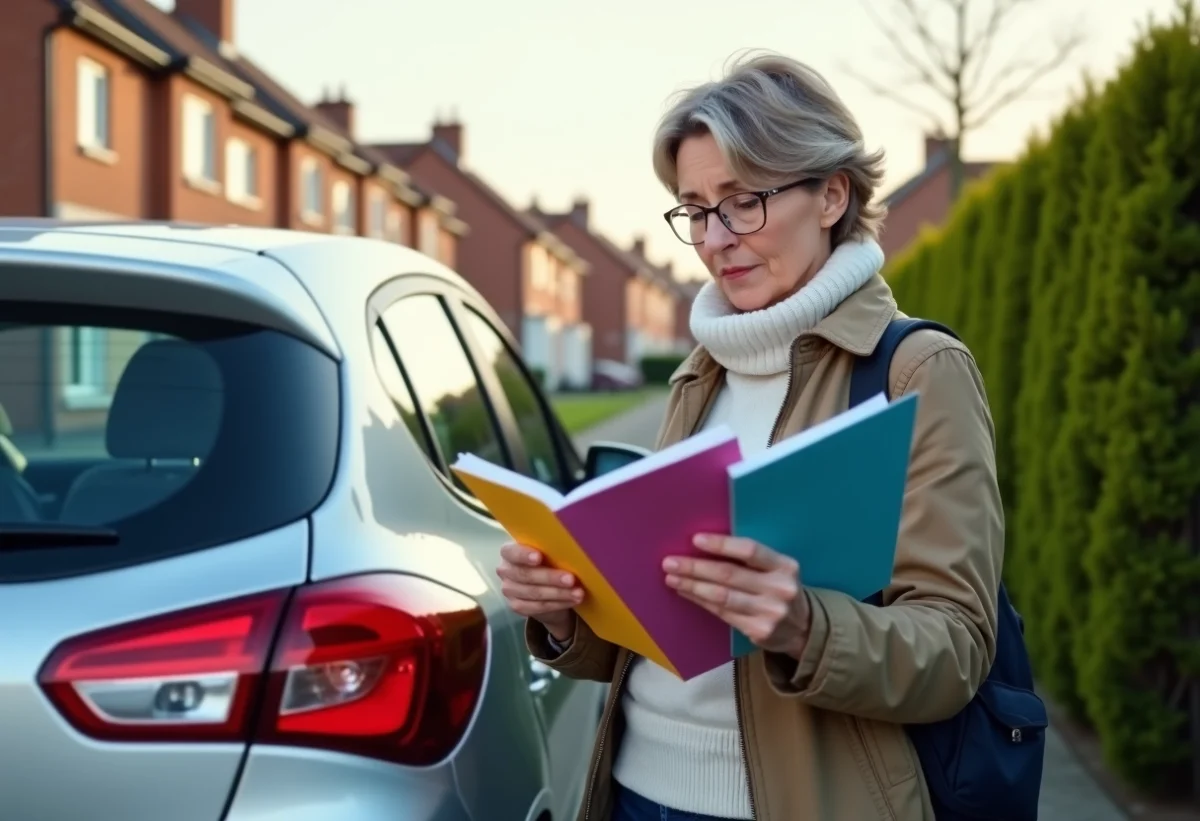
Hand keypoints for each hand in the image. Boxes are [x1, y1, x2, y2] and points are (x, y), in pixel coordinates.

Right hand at [496, 542, 581, 640]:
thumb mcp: (547, 553)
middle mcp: (505, 570)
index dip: (524, 555)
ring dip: (559, 594)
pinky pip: (538, 607)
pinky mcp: (516, 606)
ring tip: (578, 593)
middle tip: (571, 579)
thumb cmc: (547, 561)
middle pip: (526, 575)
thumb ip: (551, 550)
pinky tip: (572, 601)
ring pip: (534, 593)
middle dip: (550, 578)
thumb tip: (572, 548)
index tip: (539, 557)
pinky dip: (558, 604)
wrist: (543, 586)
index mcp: (509, 552)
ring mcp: (509, 590)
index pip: (512, 552)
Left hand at [664, 534, 811, 657]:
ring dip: (692, 586)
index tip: (696, 540)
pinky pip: (722, 613)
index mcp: (785, 566)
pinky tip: (687, 593)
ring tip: (672, 578)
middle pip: (729, 575)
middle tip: (670, 562)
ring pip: (722, 596)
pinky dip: (701, 601)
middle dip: (696, 567)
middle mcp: (779, 589)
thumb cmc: (779, 588)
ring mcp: (769, 612)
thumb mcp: (777, 569)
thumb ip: (751, 560)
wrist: (803, 628)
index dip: (721, 544)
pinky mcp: (758, 631)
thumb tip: (704, 546)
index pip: (750, 550)